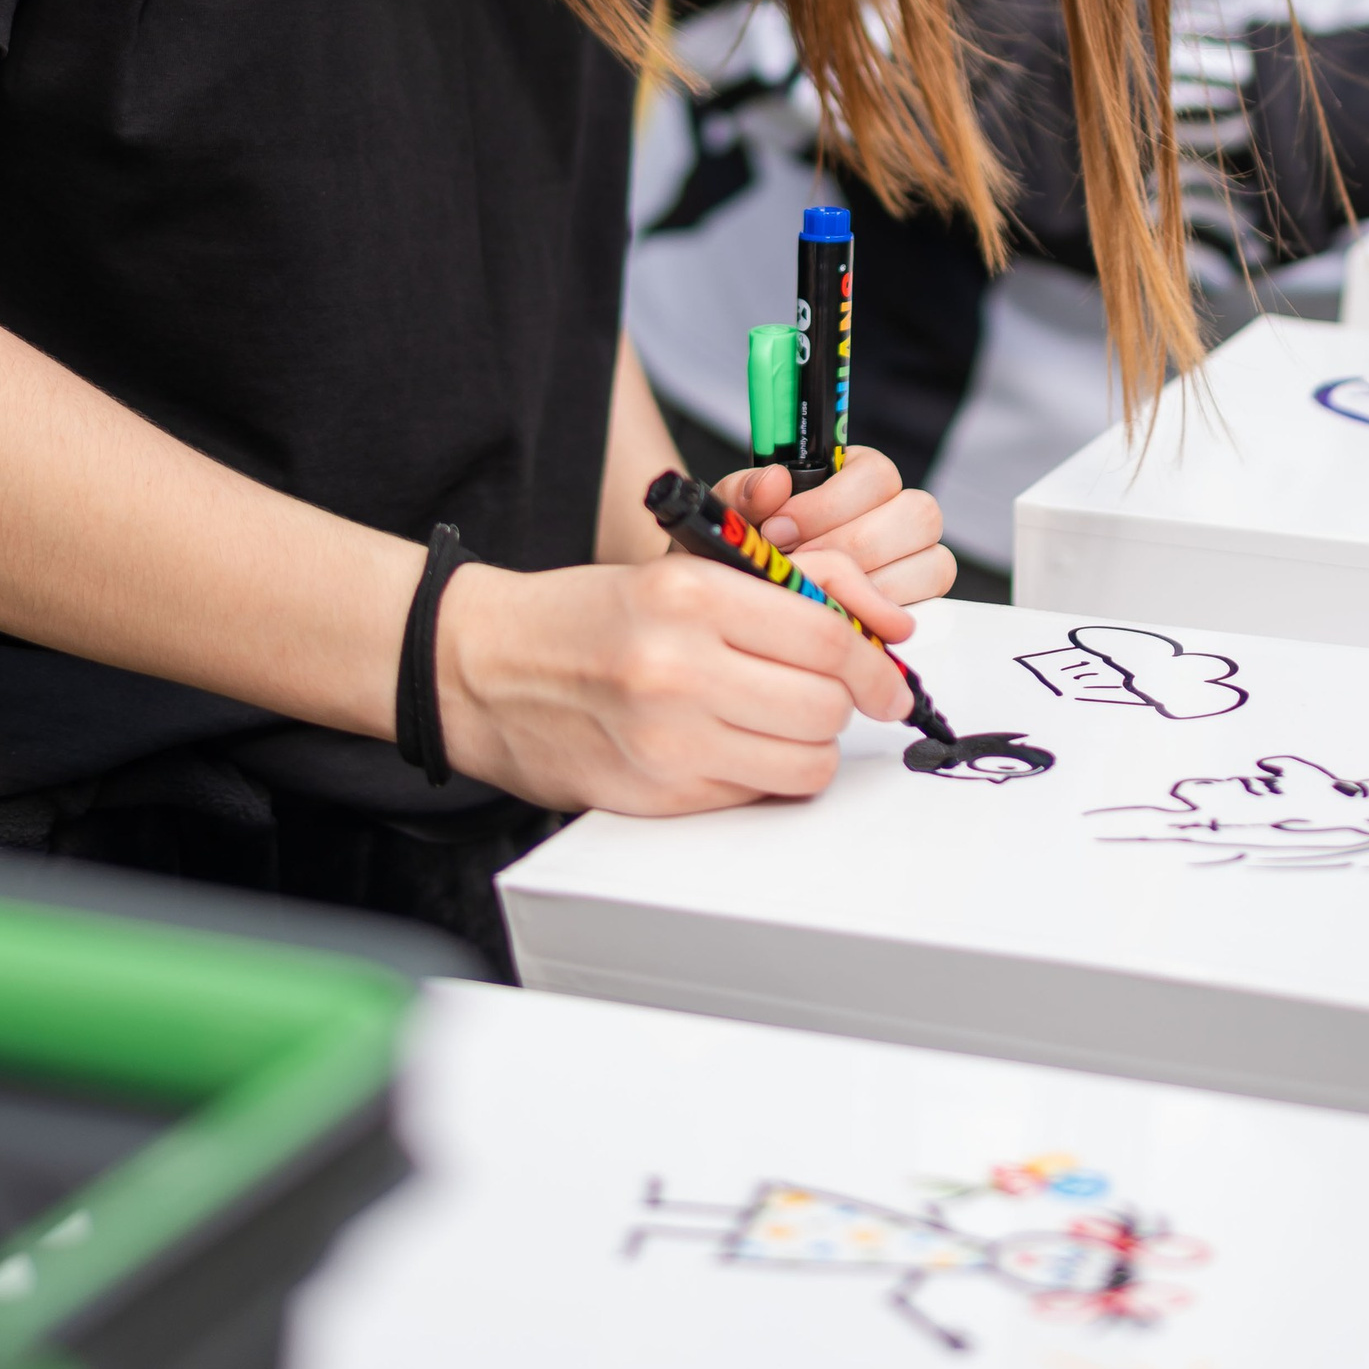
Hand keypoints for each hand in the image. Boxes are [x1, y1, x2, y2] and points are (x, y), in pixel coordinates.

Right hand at [436, 541, 916, 816]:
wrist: (483, 668)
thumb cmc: (584, 616)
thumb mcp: (678, 571)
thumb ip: (777, 588)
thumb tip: (874, 622)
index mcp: (691, 594)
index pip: (827, 635)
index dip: (872, 658)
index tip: (885, 670)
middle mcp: (680, 667)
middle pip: (826, 704)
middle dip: (845, 703)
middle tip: (835, 693)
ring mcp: (669, 740)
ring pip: (804, 762)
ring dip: (809, 745)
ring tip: (782, 721)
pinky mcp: (659, 796)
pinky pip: (757, 794)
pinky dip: (764, 775)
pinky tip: (735, 745)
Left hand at [724, 444, 958, 608]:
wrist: (746, 593)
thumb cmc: (748, 546)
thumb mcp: (736, 515)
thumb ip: (746, 491)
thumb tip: (774, 481)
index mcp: (855, 474)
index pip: (876, 474)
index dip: (831, 504)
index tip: (780, 529)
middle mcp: (893, 511)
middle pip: (918, 514)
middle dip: (856, 546)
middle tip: (803, 565)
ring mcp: (911, 557)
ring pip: (933, 561)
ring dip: (877, 584)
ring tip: (825, 595)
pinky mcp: (915, 599)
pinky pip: (930, 603)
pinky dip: (890, 615)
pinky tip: (844, 617)